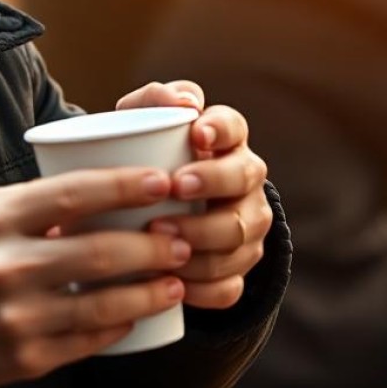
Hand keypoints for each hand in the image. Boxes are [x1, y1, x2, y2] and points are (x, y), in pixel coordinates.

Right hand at [0, 167, 191, 387]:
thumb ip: (39, 201)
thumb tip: (110, 187)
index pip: (73, 194)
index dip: (125, 187)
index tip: (162, 182)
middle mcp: (6, 266)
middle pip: (101, 251)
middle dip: (154, 245)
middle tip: (182, 239)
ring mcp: (18, 316)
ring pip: (105, 302)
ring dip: (151, 290)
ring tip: (175, 279)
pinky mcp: (28, 357)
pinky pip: (91, 338)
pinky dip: (121, 323)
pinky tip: (139, 311)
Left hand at [116, 81, 270, 308]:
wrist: (144, 210)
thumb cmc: (144, 157)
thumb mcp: (141, 123)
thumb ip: (154, 99)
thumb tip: (181, 101)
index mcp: (224, 140)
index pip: (234, 127)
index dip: (221, 130)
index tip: (196, 134)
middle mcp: (245, 182)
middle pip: (244, 183)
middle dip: (212, 185)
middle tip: (175, 187)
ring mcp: (245, 227)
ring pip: (240, 237)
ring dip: (201, 240)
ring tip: (160, 237)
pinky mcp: (236, 269)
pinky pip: (231, 285)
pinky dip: (204, 288)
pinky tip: (175, 285)